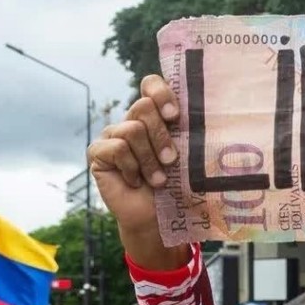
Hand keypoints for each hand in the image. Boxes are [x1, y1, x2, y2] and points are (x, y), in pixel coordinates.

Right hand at [87, 75, 188, 269]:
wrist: (158, 220)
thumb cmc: (177, 188)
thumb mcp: (187, 157)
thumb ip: (187, 133)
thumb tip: (206, 113)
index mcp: (155, 117)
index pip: (151, 85)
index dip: (161, 94)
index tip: (175, 116)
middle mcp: (132, 121)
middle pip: (143, 107)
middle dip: (161, 137)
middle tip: (171, 161)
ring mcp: (113, 135)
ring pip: (132, 129)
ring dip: (149, 159)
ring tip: (157, 180)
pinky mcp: (98, 152)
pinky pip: (116, 148)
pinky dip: (131, 168)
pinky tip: (135, 181)